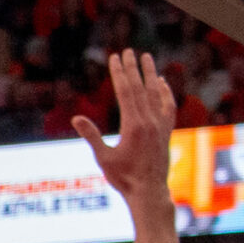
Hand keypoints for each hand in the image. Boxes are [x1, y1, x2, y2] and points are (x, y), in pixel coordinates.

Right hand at [74, 49, 176, 210]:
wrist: (149, 192)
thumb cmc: (123, 178)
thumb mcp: (103, 158)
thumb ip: (91, 136)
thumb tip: (76, 118)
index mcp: (134, 125)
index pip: (126, 92)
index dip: (120, 73)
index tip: (116, 57)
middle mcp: (150, 121)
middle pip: (140, 88)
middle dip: (133, 68)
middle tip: (128, 51)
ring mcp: (160, 126)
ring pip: (156, 93)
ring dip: (150, 74)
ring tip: (147, 57)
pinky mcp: (166, 131)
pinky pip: (167, 106)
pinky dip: (165, 92)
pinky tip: (161, 83)